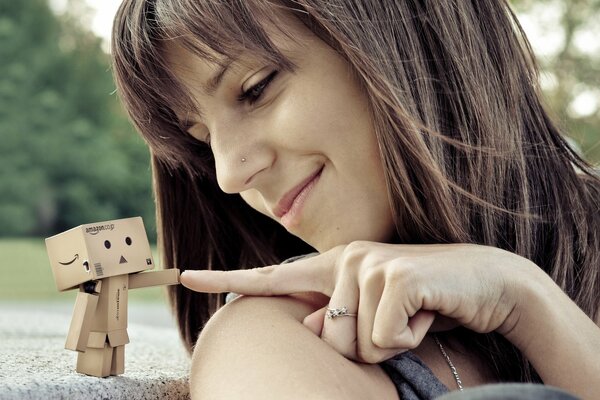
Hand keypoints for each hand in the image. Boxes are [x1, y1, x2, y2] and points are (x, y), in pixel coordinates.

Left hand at [180, 241, 530, 362]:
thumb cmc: (427, 303)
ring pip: (356, 343)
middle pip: (327, 338)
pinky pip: (385, 337)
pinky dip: (410, 339)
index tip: (186, 277)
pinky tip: (428, 313)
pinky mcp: (395, 275)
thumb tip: (312, 328)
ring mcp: (368, 263)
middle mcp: (345, 258)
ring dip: (392, 343)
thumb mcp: (377, 317)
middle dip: (365, 346)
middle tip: (400, 322)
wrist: (487, 283)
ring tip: (415, 315)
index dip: (227, 280)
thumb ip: (338, 320)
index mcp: (333, 267)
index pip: (273, 277)